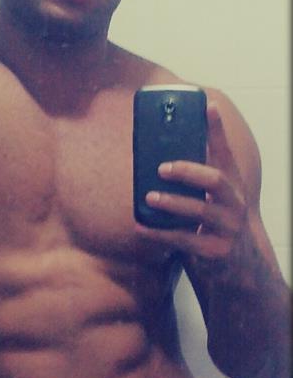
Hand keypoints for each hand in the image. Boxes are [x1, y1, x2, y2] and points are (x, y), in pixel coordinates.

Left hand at [134, 103, 250, 270]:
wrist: (236, 270)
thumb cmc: (214, 227)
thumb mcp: (210, 202)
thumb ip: (193, 185)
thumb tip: (153, 162)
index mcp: (232, 186)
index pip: (226, 153)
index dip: (217, 130)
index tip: (207, 106)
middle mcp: (235, 204)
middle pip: (215, 179)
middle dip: (188, 171)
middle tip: (162, 168)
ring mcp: (229, 228)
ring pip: (200, 210)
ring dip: (171, 202)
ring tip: (149, 196)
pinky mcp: (216, 251)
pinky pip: (184, 239)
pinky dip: (159, 232)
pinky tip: (140, 226)